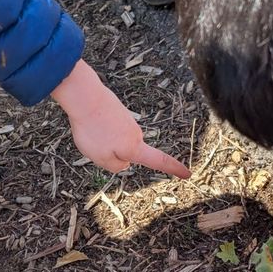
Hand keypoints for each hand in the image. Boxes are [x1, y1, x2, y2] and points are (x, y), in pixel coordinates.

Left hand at [51, 60, 189, 177]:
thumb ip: (115, 167)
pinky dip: (98, 129)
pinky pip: (108, 128)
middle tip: (94, 145)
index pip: (158, 161)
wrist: (85, 96)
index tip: (187, 174)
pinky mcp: (117, 111)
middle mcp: (135, 133)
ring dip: (102, 140)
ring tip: (89, 132)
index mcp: (134, 148)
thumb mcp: (101, 159)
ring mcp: (127, 121)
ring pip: (115, 140)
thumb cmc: (93, 129)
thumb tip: (124, 163)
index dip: (173, 169)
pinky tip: (88, 121)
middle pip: (128, 152)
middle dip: (112, 154)